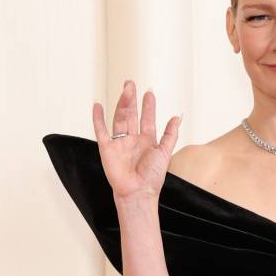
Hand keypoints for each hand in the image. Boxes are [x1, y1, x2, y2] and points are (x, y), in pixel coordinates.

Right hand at [91, 80, 181, 200]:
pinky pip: (101, 130)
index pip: (147, 119)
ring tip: (125, 89)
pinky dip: (98, 118)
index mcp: (147, 142)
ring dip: (122, 104)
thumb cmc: (152, 177)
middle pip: (131, 115)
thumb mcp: (165, 152)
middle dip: (131, 99)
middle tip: (131, 83)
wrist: (138, 192)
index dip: (148, 106)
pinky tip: (97, 106)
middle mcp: (132, 141)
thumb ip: (170, 134)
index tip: (149, 93)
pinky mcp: (107, 149)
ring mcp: (119, 143)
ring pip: (119, 118)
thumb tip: (177, 117)